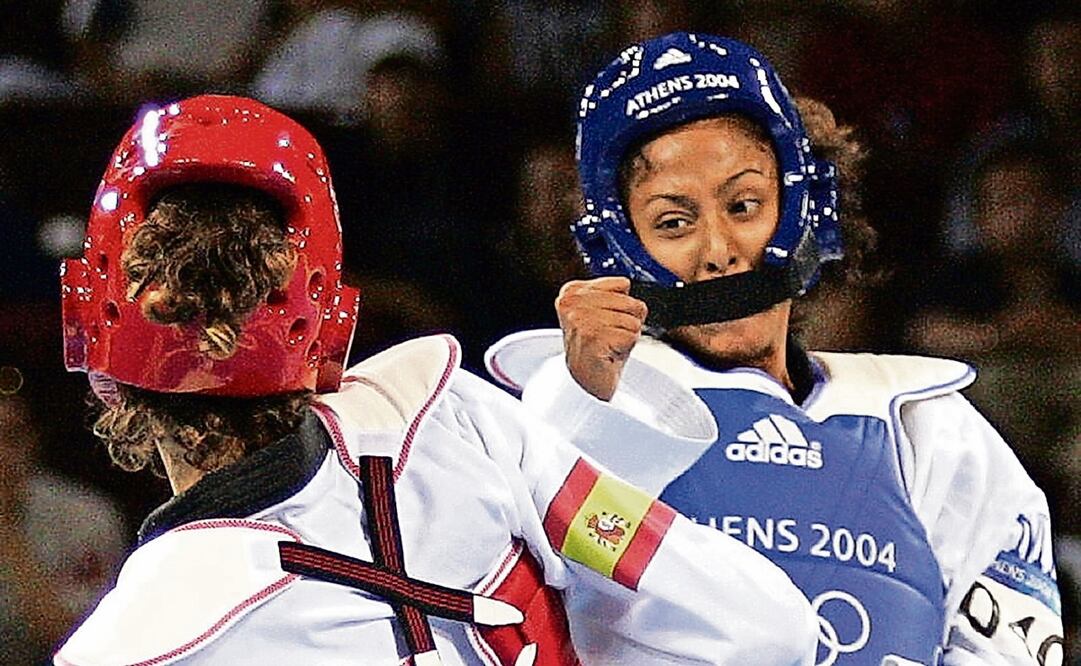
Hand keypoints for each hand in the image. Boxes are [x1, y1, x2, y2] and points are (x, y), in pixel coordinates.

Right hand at [556, 277, 647, 400]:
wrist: (588, 378)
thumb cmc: (599, 345)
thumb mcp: (605, 311)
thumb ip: (617, 295)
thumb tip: (635, 299)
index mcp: (573, 291)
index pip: (623, 284)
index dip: (623, 306)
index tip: (606, 321)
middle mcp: (572, 302)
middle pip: (631, 302)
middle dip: (627, 322)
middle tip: (609, 336)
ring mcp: (580, 319)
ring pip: (633, 320)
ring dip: (626, 336)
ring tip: (608, 345)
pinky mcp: (592, 336)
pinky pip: (630, 336)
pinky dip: (625, 348)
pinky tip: (609, 353)